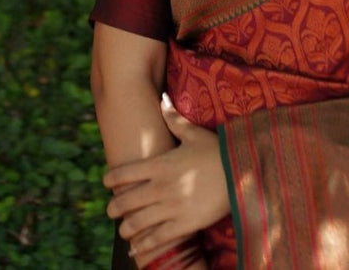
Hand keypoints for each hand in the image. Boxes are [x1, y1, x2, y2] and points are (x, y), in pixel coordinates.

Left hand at [104, 94, 229, 261]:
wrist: (242, 173)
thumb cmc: (217, 151)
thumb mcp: (194, 134)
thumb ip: (174, 119)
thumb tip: (163, 99)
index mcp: (161, 164)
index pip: (125, 173)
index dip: (110, 179)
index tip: (106, 182)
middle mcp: (161, 187)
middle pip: (126, 201)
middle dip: (113, 207)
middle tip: (110, 210)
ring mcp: (171, 208)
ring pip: (137, 223)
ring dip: (126, 228)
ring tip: (123, 229)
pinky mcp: (184, 225)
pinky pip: (157, 239)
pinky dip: (143, 246)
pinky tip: (135, 249)